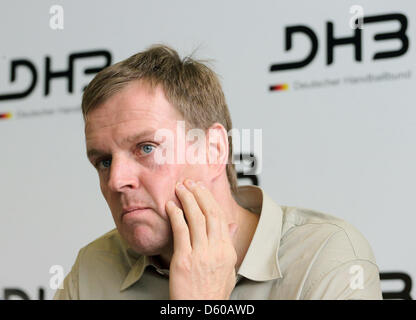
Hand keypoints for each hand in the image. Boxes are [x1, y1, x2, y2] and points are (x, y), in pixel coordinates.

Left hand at [165, 179, 237, 299]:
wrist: (201, 310)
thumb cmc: (212, 292)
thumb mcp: (228, 268)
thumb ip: (228, 244)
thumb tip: (231, 225)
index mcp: (227, 250)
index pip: (220, 217)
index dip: (210, 199)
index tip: (201, 189)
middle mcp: (216, 249)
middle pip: (209, 213)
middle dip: (199, 194)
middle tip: (189, 182)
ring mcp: (201, 254)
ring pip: (195, 218)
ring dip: (187, 199)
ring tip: (179, 188)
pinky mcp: (184, 260)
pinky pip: (180, 231)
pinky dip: (176, 215)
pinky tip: (170, 206)